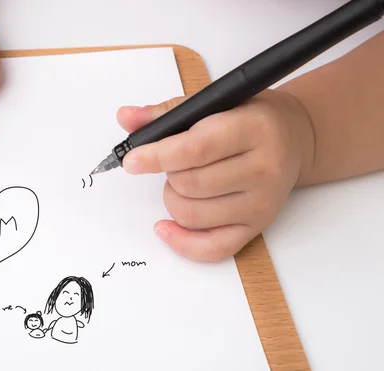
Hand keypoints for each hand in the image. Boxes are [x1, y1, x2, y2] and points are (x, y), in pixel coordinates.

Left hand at [116, 89, 314, 261]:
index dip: (157, 156)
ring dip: (173, 198)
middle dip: (168, 173)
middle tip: (175, 162)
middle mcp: (263, 168)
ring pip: (191, 214)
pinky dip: (182, 242)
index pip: (196, 149)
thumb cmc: (250, 119)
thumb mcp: (213, 102)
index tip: (132, 160)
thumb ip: (167, 112)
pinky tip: (166, 226)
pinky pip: (212, 248)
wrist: (294, 137)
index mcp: (253, 129)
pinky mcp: (257, 227)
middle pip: (189, 184)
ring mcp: (261, 202)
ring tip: (183, 181)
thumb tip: (127, 118)